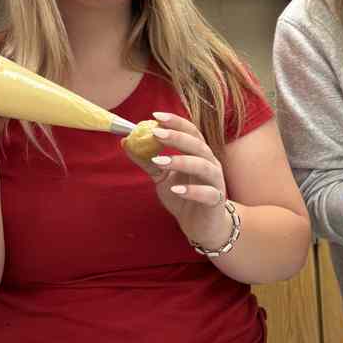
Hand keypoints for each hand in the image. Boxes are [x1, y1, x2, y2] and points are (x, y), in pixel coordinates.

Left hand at [123, 111, 232, 249]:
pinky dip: (192, 190)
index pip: (191, 132)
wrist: (201, 226)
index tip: (156, 116)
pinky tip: (176, 190)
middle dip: (177, 137)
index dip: (176, 122)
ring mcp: (215, 182)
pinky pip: (207, 193)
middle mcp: (210, 164)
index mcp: (199, 154)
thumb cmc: (184, 197)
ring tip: (160, 161)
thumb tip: (126, 142)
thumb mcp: (162, 177)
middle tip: (156, 133)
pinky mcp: (215, 201)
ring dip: (182, 161)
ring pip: (204, 166)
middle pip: (198, 145)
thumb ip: (147, 160)